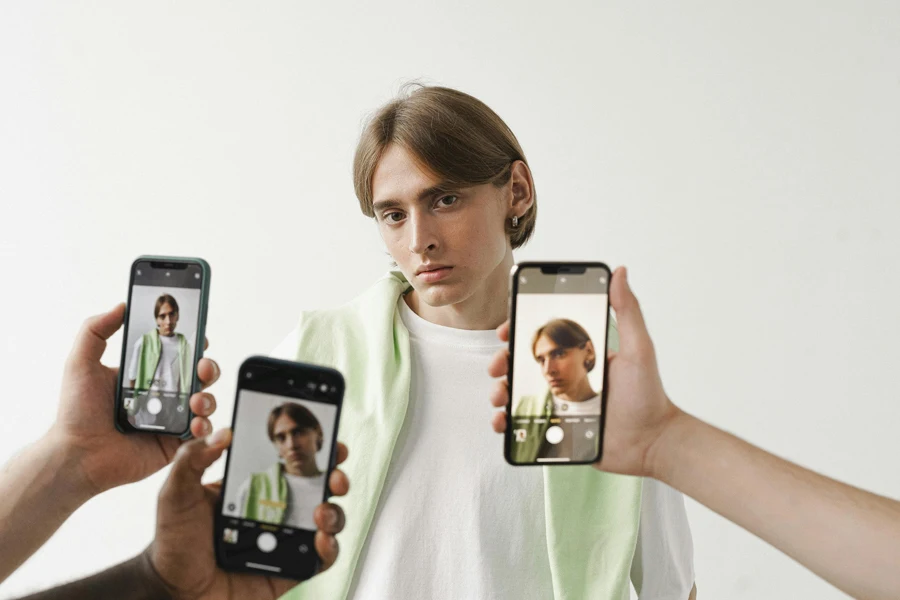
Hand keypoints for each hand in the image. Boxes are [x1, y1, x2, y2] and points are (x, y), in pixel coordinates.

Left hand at [50, 303, 219, 496]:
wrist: (77, 456)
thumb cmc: (75, 413)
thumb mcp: (80, 363)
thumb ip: (95, 330)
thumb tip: (120, 306)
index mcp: (143, 374)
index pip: (175, 353)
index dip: (191, 343)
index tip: (198, 337)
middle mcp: (160, 394)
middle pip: (197, 375)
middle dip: (207, 367)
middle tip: (202, 367)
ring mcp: (169, 418)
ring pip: (204, 400)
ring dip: (208, 396)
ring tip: (196, 400)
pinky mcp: (174, 441)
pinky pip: (199, 431)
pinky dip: (204, 425)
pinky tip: (194, 423)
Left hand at [148, 431, 349, 599]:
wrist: (173, 592)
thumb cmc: (174, 543)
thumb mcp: (177, 493)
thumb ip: (192, 459)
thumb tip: (223, 432)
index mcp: (255, 489)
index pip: (292, 465)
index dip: (315, 453)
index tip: (328, 442)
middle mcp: (276, 511)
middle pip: (319, 490)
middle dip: (335, 478)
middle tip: (334, 476)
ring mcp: (286, 540)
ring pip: (327, 521)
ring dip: (334, 512)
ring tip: (321, 512)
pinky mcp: (291, 568)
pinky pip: (321, 558)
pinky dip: (329, 547)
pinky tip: (320, 539)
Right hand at [488, 266, 681, 476]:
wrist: (651, 444)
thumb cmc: (648, 396)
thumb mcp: (639, 348)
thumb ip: (628, 310)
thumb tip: (619, 273)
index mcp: (580, 355)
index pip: (543, 338)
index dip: (519, 332)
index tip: (505, 331)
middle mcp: (566, 377)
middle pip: (522, 365)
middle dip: (502, 363)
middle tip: (498, 366)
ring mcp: (559, 404)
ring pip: (518, 394)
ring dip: (500, 392)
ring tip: (500, 396)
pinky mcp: (557, 429)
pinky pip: (524, 425)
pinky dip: (507, 424)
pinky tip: (503, 422)